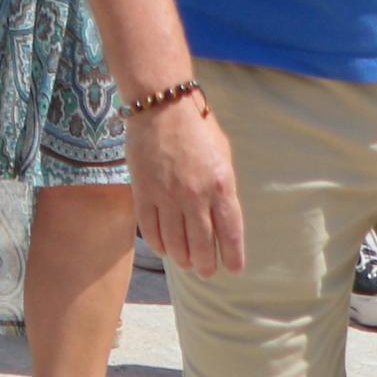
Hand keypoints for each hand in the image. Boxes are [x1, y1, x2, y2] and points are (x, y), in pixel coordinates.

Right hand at [130, 90, 246, 279]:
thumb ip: (223, 188)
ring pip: (176, 242)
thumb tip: (222, 219)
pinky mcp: (144, 192)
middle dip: (206, 264)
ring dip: (183, 259)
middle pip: (202, 244)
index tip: (233, 269)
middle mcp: (195, 195)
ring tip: (186, 263)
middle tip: (206, 270)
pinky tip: (164, 250)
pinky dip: (159, 245)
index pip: (230, 233)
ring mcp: (167, 195)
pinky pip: (151, 229)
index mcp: (221, 185)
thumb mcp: (223, 156)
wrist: (162, 106)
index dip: (232, 256)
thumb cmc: (197, 128)